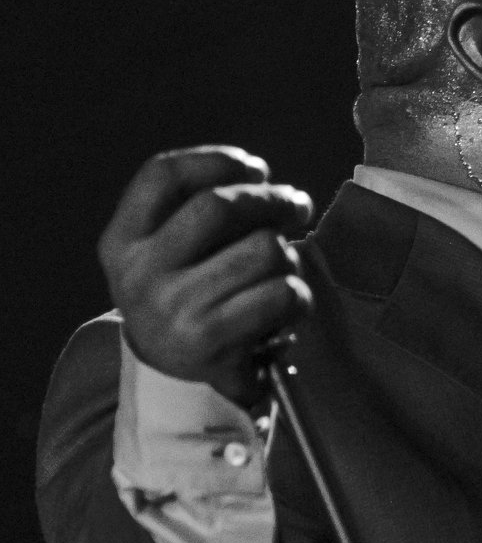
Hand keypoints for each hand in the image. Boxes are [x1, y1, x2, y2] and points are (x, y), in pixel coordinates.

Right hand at [98, 147, 314, 405]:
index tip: (255, 167)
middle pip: (220, 206)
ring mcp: (172, 308)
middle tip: (297, 207)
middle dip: (272, 199)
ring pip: (264, 249)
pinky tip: (287, 306)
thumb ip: (197, 210)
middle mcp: (139, 273)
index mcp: (122, 242)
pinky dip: (298, 295)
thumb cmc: (186, 300)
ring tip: (282, 270)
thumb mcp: (167, 255)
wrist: (174, 383)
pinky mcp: (211, 340)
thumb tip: (263, 179)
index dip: (216, 159)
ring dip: (289, 255)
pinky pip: (282, 293)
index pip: (162, 174)